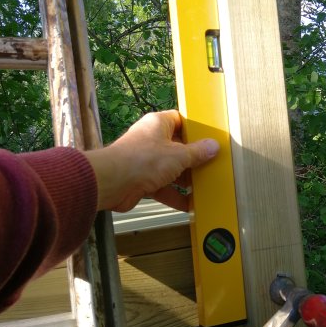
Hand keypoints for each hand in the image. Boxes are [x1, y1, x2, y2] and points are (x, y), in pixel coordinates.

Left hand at [84, 110, 218, 211]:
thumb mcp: (178, 155)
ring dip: (185, 179)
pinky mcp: (142, 180)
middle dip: (193, 159)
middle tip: (210, 164)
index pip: (179, 120)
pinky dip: (174, 196)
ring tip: (203, 186)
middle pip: (177, 147)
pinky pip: (163, 187)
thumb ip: (197, 153)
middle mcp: (151, 140)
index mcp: (158, 124)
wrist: (112, 183)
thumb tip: (212, 146)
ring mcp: (146, 161)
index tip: (209, 138)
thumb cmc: (142, 160)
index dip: (194, 129)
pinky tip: (189, 205)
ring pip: (170, 169)